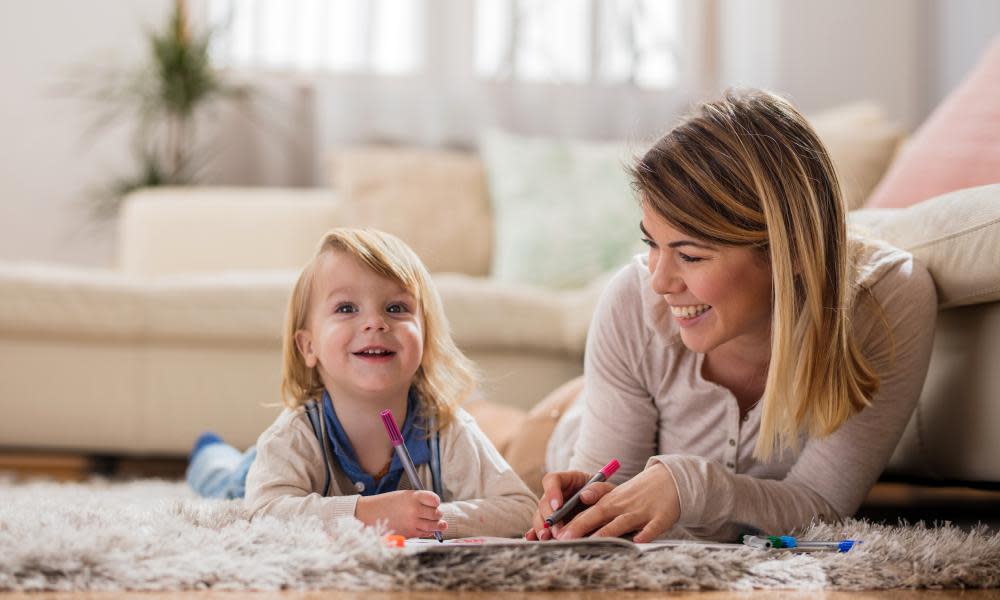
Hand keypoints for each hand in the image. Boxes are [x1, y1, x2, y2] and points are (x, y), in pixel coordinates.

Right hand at [355, 490, 446, 538]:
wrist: (369, 513)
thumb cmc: (386, 503)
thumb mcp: (403, 495)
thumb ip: (418, 500)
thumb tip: (434, 507)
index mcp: (413, 497)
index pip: (434, 499)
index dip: (436, 501)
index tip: (434, 502)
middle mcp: (414, 509)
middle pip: (436, 513)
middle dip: (437, 514)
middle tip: (436, 513)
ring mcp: (412, 522)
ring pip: (433, 525)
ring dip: (438, 524)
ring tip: (439, 523)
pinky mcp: (409, 533)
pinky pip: (425, 533)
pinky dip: (430, 532)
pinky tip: (429, 529)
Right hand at [524, 470, 614, 540]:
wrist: (608, 510)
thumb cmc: (606, 497)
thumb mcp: (607, 490)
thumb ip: (599, 489)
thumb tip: (584, 496)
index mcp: (567, 480)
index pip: (552, 480)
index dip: (551, 492)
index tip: (558, 506)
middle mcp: (555, 495)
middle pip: (544, 502)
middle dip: (548, 516)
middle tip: (555, 529)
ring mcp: (552, 510)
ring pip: (540, 517)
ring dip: (542, 528)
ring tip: (547, 538)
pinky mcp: (552, 524)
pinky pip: (540, 528)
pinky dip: (536, 534)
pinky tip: (535, 540)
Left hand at [555, 462, 679, 542]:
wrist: (669, 481)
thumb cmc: (637, 494)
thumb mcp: (616, 494)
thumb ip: (597, 501)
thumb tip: (578, 503)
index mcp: (611, 501)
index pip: (587, 510)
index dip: (572, 522)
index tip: (556, 532)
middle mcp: (623, 505)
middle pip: (599, 515)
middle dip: (581, 527)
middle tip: (564, 539)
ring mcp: (642, 511)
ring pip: (622, 522)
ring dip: (608, 532)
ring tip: (593, 542)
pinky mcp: (661, 518)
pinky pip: (653, 527)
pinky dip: (646, 534)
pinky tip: (638, 540)